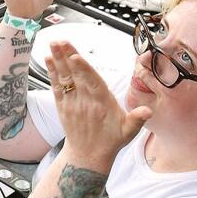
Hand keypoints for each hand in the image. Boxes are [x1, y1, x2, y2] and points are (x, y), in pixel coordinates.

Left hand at [46, 41, 150, 162]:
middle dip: (67, 57)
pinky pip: (56, 86)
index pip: (92, 83)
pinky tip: (48, 60)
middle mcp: (85, 102)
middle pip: (76, 76)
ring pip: (64, 78)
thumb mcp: (128, 132)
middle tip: (60, 41)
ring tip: (53, 44)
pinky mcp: (63, 106)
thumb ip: (137, 119)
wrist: (88, 156)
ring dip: (57, 60)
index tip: (75, 56)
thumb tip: (148, 111)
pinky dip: (52, 73)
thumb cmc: (110, 141)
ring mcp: (72, 104)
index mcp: (102, 105)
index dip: (83, 69)